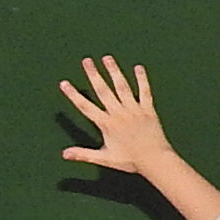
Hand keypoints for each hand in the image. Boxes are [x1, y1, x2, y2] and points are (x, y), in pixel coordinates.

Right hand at [58, 56, 173, 176]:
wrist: (155, 160)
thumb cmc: (130, 161)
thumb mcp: (104, 158)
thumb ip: (84, 154)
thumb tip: (64, 154)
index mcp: (106, 124)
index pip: (85, 106)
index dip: (73, 95)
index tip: (64, 83)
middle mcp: (119, 113)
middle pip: (103, 90)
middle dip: (94, 74)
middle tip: (86, 60)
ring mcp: (134, 110)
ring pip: (122, 87)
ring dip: (114, 72)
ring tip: (107, 58)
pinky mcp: (148, 110)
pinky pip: (145, 92)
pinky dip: (142, 80)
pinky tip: (138, 68)